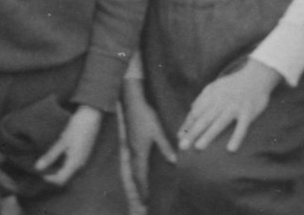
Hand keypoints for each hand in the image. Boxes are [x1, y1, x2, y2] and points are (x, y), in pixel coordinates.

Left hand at [34, 105, 102, 186]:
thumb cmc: (77, 127)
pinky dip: (62, 162)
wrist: (92, 115)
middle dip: (52, 173)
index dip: (48, 178)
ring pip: (67, 170)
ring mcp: (83, 159)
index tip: (39, 171)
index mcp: (75, 163)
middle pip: (64, 176)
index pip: (60, 180)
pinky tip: (56, 153)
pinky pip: (71, 163)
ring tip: (46, 158)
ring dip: (57, 167)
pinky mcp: (83, 153)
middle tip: (40, 164)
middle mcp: (80, 164)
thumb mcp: (62, 141)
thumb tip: (38, 168)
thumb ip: (50, 156)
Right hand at [120, 83, 174, 198]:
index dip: (143, 189)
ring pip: (132, 168)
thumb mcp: (157, 131)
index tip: (145, 200)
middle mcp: (133, 152)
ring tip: (139, 189)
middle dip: (138, 188)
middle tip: (142, 200)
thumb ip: (165, 147)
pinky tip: (138, 169)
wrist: (132, 103)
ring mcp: (130, 147)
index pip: (141, 175)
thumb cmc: (145, 117)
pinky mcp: (130, 141)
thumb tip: (174, 161)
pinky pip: (132, 161)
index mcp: (140, 152)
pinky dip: (134, 170)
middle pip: (134, 175)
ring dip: (136, 179)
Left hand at [178, 58, 280, 151]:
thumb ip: (203, 98)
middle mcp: (221, 101)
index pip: (196, 112)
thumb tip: (191, 110)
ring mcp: (234, 107)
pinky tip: (231, 149)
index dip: (187, 125)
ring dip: (209, 135)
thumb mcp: (215, 86)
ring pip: (219, 123)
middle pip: (204, 119)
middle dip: (192, 133)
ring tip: (199, 146)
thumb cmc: (234, 83)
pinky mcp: (248, 112)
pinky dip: (236, 137)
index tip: (179, 137)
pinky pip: (242, 127)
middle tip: (183, 146)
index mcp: (212, 95)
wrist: (256, 75)